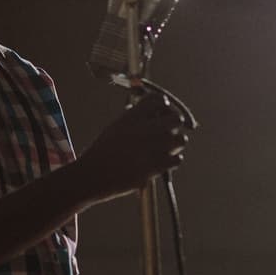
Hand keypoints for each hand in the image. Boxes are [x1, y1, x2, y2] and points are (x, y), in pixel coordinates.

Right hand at [74, 90, 191, 202]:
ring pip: (181, 139)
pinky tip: (161, 162)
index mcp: (133, 116)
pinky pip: (177, 159)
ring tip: (163, 148)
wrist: (94, 174)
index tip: (161, 112)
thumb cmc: (102, 152)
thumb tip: (151, 115)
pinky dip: (171, 161)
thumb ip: (134, 118)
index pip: (159, 100)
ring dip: (174, 143)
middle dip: (173, 124)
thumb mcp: (115, 127)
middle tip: (167, 131)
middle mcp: (146, 128)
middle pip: (176, 118)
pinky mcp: (157, 165)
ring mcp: (154, 147)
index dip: (163, 105)